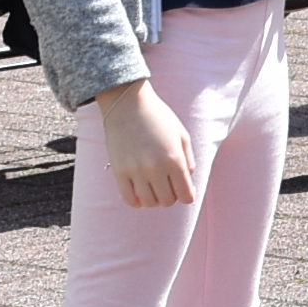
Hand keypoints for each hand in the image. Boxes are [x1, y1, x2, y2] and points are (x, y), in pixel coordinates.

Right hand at [96, 79, 198, 207]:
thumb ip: (188, 159)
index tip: (184, 189)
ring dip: (155, 198)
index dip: (187, 195)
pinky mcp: (119, 171)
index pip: (186, 195)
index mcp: (174, 159)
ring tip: (154, 186)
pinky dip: (137, 200)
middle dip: (171, 195)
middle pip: (168, 201)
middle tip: (168, 184)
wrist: (128, 103)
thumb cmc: (158, 117)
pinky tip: (140, 191)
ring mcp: (136, 171)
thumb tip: (188, 179)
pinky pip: (129, 199)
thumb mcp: (181, 135)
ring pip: (150, 203)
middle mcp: (155, 168)